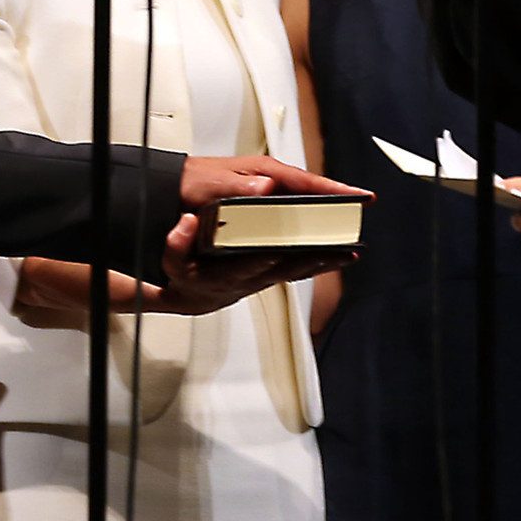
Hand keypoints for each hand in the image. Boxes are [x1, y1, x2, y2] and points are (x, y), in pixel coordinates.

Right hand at [156, 215, 352, 313]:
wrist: (196, 297)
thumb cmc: (188, 277)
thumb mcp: (173, 262)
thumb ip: (176, 244)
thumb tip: (187, 223)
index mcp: (227, 274)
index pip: (246, 266)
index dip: (260, 261)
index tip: (276, 250)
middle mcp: (251, 279)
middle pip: (284, 270)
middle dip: (310, 262)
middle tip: (335, 252)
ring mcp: (265, 279)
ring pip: (297, 271)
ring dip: (323, 264)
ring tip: (347, 252)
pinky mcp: (274, 275)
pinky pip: (300, 269)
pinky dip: (319, 262)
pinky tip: (338, 253)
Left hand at [177, 155, 369, 208]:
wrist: (166, 191)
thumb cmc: (186, 184)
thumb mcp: (209, 185)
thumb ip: (235, 187)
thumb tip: (265, 187)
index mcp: (261, 172)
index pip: (306, 180)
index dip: (334, 188)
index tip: (359, 194)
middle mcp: (266, 181)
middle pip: (309, 192)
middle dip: (337, 199)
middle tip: (361, 207)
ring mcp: (263, 194)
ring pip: (301, 204)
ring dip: (322, 214)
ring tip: (344, 226)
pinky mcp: (257, 209)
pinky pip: (287, 216)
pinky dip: (302, 224)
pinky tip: (311, 237)